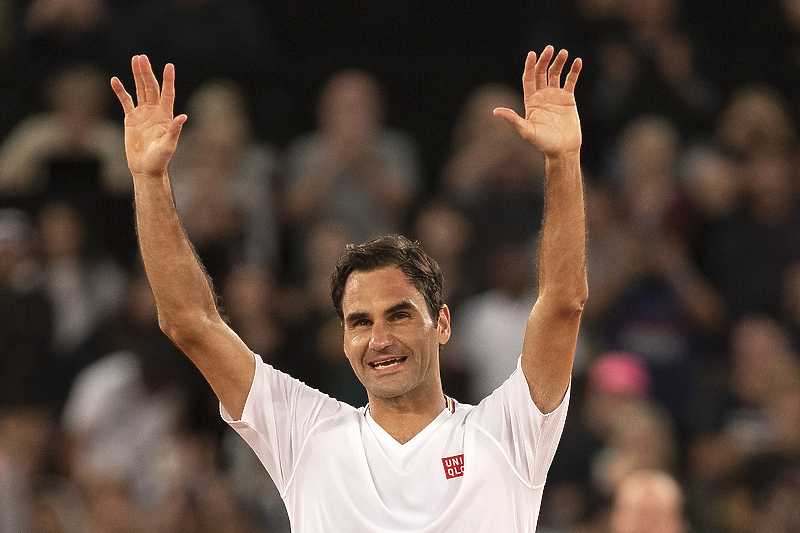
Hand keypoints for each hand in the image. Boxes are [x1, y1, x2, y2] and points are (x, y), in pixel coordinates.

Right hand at [111, 55, 186, 176]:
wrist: (145, 168)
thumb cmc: (160, 160)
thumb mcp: (168, 146)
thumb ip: (174, 131)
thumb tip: (183, 117)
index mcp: (166, 116)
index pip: (168, 94)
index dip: (168, 80)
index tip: (169, 66)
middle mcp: (155, 112)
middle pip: (151, 88)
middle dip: (147, 73)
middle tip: (142, 58)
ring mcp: (143, 114)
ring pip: (140, 90)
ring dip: (137, 76)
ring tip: (135, 60)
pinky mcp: (131, 119)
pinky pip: (125, 101)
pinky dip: (120, 91)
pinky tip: (115, 80)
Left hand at [493, 46, 581, 155]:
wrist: (563, 149)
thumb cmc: (543, 143)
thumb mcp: (527, 131)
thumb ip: (514, 120)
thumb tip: (495, 111)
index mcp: (531, 101)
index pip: (529, 78)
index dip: (530, 66)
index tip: (532, 54)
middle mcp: (542, 96)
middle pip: (541, 72)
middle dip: (544, 60)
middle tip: (550, 49)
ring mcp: (555, 96)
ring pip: (555, 74)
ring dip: (559, 62)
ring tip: (564, 53)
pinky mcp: (568, 98)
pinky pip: (570, 81)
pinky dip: (574, 71)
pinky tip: (577, 62)